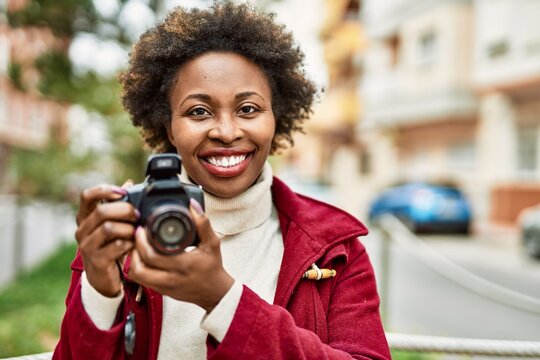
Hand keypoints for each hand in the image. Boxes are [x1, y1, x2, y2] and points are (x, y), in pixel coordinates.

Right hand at [75, 181, 138, 296]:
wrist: (104, 277)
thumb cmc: (110, 244)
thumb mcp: (113, 223)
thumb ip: (119, 204)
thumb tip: (129, 184)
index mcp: (85, 217)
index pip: (87, 196)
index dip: (104, 190)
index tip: (123, 193)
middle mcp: (82, 230)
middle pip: (102, 211)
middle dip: (124, 210)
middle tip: (137, 215)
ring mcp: (87, 246)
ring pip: (109, 228)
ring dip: (128, 228)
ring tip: (136, 232)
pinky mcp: (97, 261)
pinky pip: (116, 246)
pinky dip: (129, 243)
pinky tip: (134, 245)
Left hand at [129, 199, 233, 311]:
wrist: (214, 292)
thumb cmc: (212, 266)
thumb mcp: (212, 243)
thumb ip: (203, 223)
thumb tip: (192, 205)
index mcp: (183, 265)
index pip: (153, 256)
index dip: (142, 241)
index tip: (142, 228)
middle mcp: (171, 278)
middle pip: (139, 266)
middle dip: (134, 247)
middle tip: (136, 234)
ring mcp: (164, 287)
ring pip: (136, 275)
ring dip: (132, 259)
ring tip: (137, 246)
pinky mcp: (160, 291)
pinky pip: (140, 280)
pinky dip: (136, 267)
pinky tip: (141, 257)